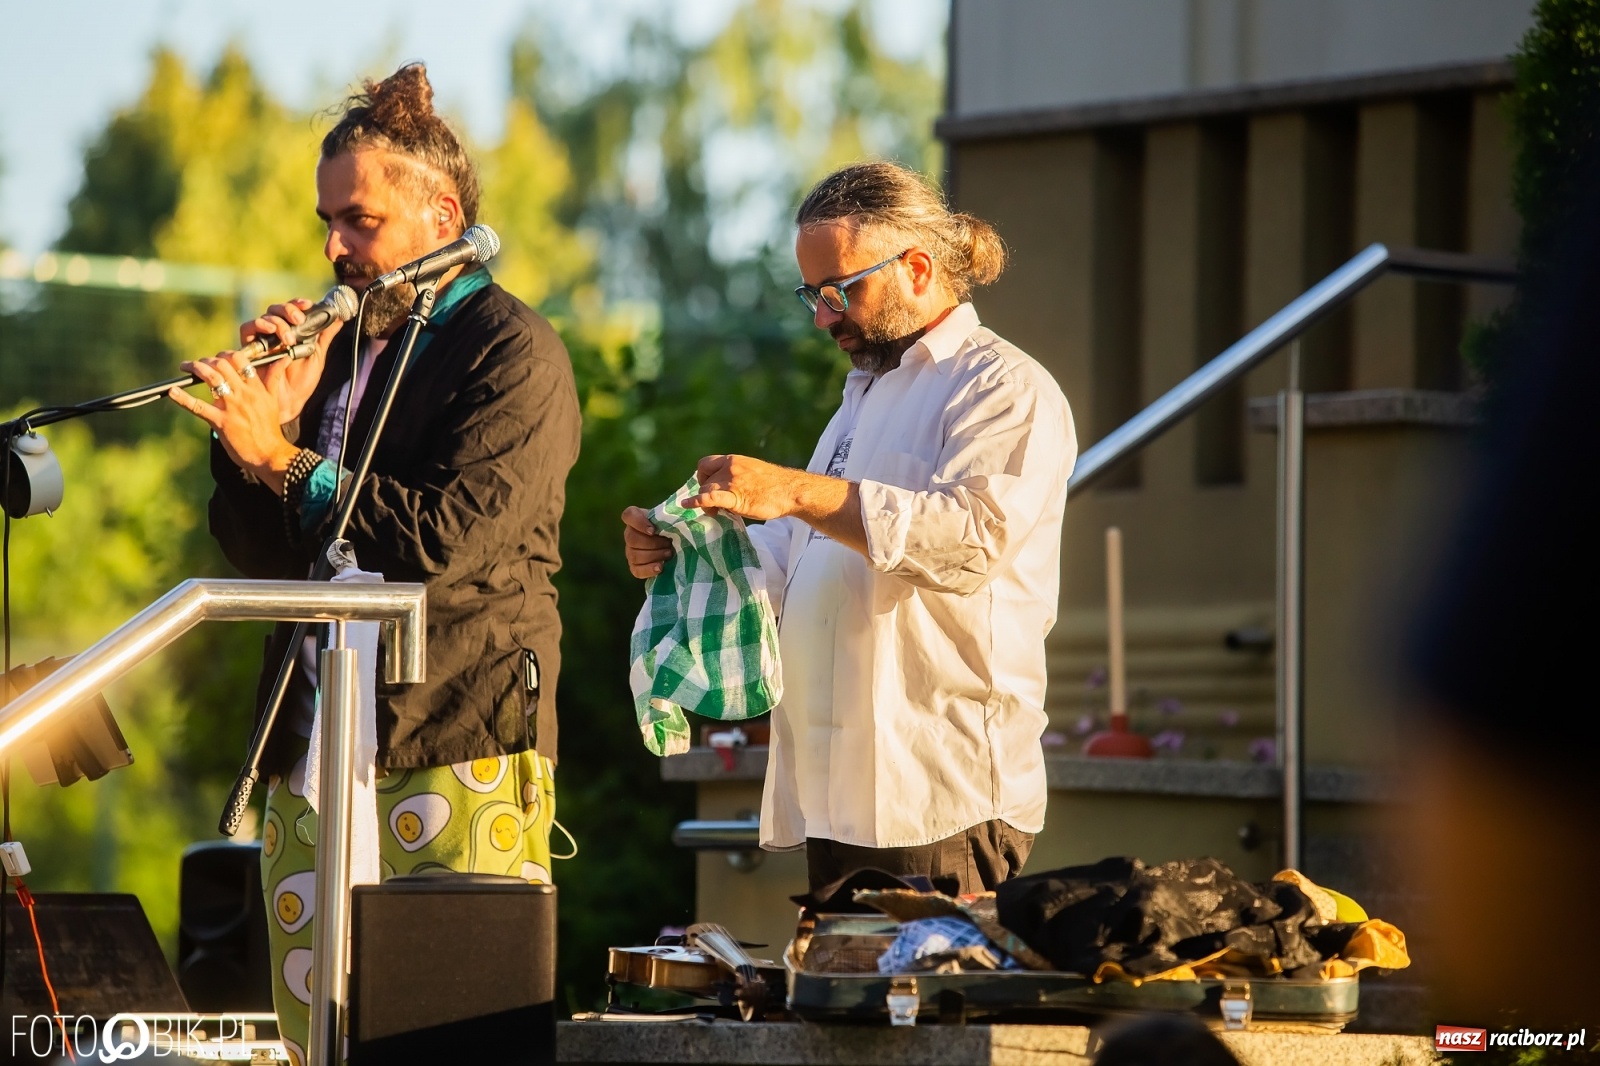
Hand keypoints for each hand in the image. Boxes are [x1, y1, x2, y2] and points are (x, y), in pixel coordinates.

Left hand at [167, 351, 299, 493]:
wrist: (270, 453)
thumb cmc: (270, 429)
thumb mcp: (274, 400)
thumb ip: (274, 378)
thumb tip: (282, 360)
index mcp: (256, 388)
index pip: (240, 360)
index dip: (225, 355)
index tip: (218, 359)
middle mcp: (244, 394)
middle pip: (222, 365)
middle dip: (207, 360)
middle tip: (198, 364)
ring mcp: (232, 407)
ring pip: (211, 378)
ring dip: (196, 368)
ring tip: (185, 367)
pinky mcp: (221, 422)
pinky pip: (198, 407)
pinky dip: (183, 399)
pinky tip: (172, 392)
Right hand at [241, 299, 340, 422]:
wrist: (289, 403)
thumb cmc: (301, 382)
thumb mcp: (316, 357)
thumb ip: (324, 337)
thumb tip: (339, 318)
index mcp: (290, 333)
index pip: (290, 311)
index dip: (297, 304)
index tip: (308, 304)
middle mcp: (274, 334)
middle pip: (275, 311)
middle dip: (287, 311)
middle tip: (298, 320)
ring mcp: (261, 341)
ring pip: (263, 318)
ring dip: (276, 323)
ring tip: (288, 338)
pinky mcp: (249, 349)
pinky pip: (247, 330)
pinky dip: (257, 326)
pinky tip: (269, 332)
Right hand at [622, 506, 672, 578]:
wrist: (676, 546)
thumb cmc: (674, 528)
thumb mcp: (673, 519)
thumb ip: (671, 514)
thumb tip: (682, 507)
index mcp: (636, 519)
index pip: (628, 515)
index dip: (639, 523)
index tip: (653, 530)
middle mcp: (630, 534)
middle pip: (631, 538)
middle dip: (652, 543)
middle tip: (668, 543)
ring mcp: (630, 552)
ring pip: (634, 555)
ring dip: (654, 555)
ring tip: (669, 553)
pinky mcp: (635, 567)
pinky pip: (636, 570)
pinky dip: (649, 569)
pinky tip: (661, 567)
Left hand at [683, 454, 800, 519]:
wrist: (790, 491)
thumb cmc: (774, 485)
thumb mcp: (752, 472)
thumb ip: (736, 476)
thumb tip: (724, 491)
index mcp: (733, 460)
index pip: (705, 464)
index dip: (702, 476)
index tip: (707, 487)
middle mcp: (730, 467)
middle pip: (703, 479)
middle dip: (705, 492)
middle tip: (714, 506)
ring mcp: (732, 481)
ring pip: (705, 489)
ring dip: (705, 503)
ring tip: (715, 512)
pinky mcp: (735, 496)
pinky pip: (709, 497)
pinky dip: (696, 501)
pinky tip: (687, 504)